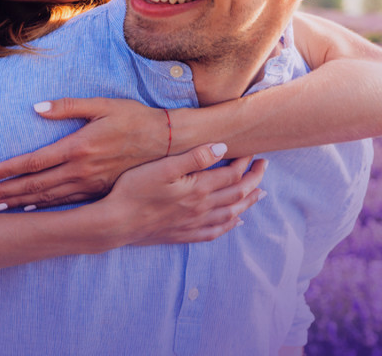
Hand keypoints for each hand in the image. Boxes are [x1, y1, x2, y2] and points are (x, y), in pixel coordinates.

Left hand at [0, 98, 168, 210]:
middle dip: (6, 192)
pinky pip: (66, 203)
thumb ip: (68, 106)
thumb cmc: (134, 118)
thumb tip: (38, 107)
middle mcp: (81, 170)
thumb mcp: (103, 105)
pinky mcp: (99, 192)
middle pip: (35, 185)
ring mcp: (90, 184)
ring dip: (21, 203)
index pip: (34, 162)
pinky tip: (31, 209)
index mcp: (78, 147)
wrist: (167, 143)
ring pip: (48, 198)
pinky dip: (45, 207)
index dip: (8, 170)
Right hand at [104, 143, 267, 245]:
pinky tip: (235, 221)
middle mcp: (202, 208)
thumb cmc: (135, 190)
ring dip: (248, 202)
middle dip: (254, 179)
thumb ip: (194, 157)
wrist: (117, 222)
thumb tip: (222, 147)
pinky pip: (215, 231)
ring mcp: (194, 224)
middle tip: (264, 167)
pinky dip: (229, 225)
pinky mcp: (184, 234)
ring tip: (260, 193)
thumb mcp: (164, 167)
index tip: (252, 151)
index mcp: (199, 188)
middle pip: (237, 194)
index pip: (231, 175)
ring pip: (231, 213)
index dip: (245, 162)